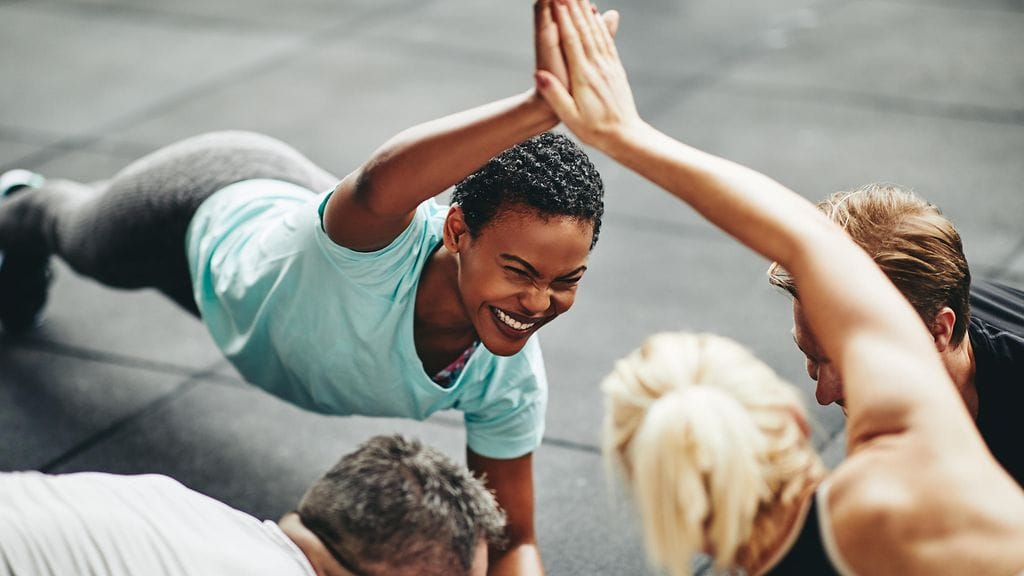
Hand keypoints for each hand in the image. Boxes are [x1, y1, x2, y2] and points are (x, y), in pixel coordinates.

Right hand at [534, 0, 637, 149]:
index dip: (564, 19)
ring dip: (586, 10)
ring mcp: (608, 65)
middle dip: (574, 6)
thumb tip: (538, 73)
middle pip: (584, 30)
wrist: (625, 136)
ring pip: (596, 31)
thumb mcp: (570, 117)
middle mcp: (598, 66)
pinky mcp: (615, 68)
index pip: (572, 41)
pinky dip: (600, 24)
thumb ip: (554, 95)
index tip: (556, 1)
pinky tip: (597, 13)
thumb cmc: (594, 130)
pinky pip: (606, 41)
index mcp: (584, 77)